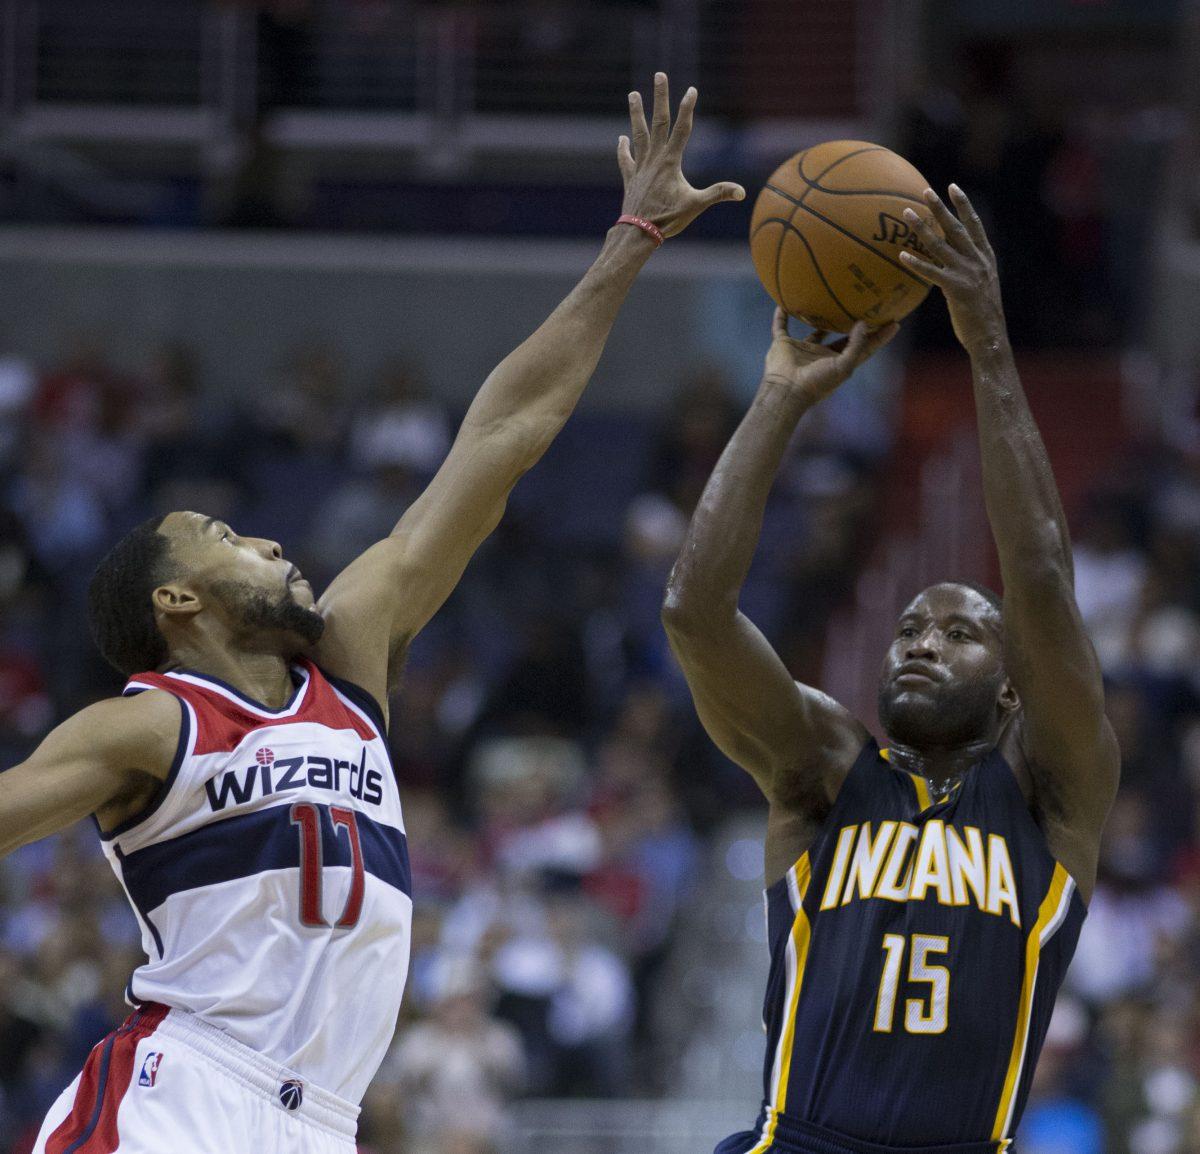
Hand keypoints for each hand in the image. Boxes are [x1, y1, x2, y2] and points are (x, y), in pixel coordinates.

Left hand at [618, 73, 744, 237]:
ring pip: (638, 134)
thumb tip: (741, 192)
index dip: (687, 108)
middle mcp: (654, 159)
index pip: (682, 129)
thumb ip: (718, 194)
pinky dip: (623, 149)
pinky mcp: (631, 179)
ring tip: (633, 94)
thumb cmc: (667, 220)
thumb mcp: (696, 206)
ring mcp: (640, 167)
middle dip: (660, 97)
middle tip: (659, 75)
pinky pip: (626, 160)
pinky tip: (622, 138)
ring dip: (636, 114)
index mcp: (670, 162)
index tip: (691, 90)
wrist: (638, 233)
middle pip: (658, 122)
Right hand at [763, 309, 898, 405]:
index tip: (895, 322)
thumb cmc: (817, 383)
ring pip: (814, 329)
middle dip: (854, 323)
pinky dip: (781, 316)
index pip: (864, 347)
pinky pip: (782, 326)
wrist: (787, 391)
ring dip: (820, 318)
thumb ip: (856, 346)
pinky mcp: (784, 345)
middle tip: (867, 304)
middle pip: (841, 336)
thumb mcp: (843, 366)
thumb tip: (863, 323)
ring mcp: (803, 349)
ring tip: (830, 299)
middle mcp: (823, 355)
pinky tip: (783, 303)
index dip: (880, 336)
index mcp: (839, 362)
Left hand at [898, 185, 1007, 353]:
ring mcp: (967, 273)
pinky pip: (931, 272)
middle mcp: (978, 261)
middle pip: (956, 228)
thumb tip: (946, 264)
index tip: (952, 187)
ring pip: (941, 245)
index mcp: (985, 257)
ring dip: (922, 228)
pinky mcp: (956, 289)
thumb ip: (966, 270)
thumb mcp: (980, 286)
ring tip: (907, 214)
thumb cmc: (981, 315)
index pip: (974, 225)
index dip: (963, 205)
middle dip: (941, 208)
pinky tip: (902, 255)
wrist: (990, 336)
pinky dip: (916, 263)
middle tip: (926, 191)